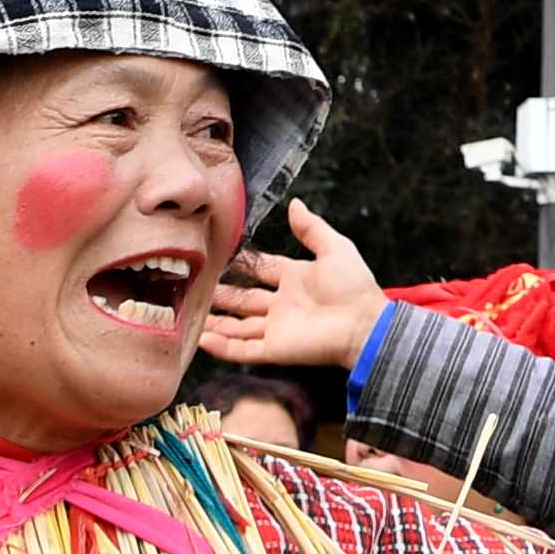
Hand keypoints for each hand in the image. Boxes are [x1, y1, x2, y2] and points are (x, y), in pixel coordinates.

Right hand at [205, 203, 385, 373]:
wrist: (365, 325)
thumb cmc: (354, 286)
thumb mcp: (335, 248)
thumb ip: (311, 228)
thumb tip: (295, 203)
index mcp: (295, 279)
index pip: (261, 270)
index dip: (242, 265)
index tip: (217, 257)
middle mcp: (282, 304)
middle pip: (244, 299)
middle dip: (221, 294)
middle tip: (194, 286)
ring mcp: (277, 329)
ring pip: (237, 326)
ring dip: (215, 321)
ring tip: (189, 313)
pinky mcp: (274, 350)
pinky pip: (242, 349)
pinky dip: (221, 346)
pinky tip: (200, 337)